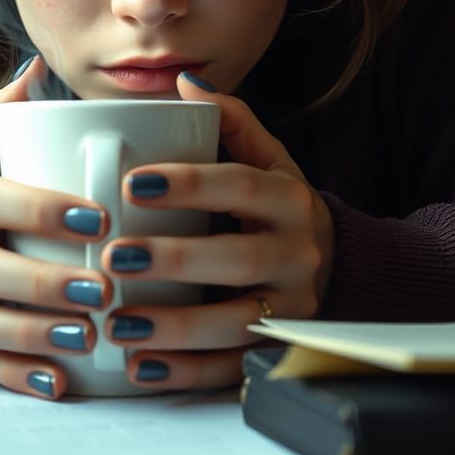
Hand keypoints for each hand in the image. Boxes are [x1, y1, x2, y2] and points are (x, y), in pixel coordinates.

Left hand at [102, 72, 334, 389]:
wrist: (340, 266)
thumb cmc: (280, 206)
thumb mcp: (270, 160)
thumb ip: (231, 121)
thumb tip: (184, 82)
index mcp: (289, 198)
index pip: (241, 185)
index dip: (190, 183)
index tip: (133, 182)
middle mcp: (298, 253)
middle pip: (237, 258)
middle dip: (174, 259)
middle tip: (114, 258)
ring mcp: (292, 307)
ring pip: (236, 321)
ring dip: (174, 326)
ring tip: (118, 323)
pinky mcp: (278, 348)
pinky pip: (235, 367)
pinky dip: (187, 372)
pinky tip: (139, 367)